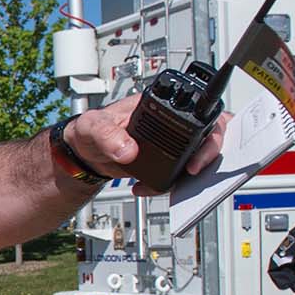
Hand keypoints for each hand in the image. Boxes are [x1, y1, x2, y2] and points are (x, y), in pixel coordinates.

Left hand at [66, 98, 232, 194]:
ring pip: (198, 158)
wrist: (84, 152)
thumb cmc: (90, 130)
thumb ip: (107, 134)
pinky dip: (168, 185)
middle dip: (208, 157)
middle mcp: (171, 122)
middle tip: (192, 172)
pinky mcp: (166, 162)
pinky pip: (179, 175)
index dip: (208, 134)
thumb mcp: (93, 126)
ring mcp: (172, 143)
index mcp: (160, 106)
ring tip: (164, 185)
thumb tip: (128, 150)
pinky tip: (145, 188)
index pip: (198, 112)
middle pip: (210, 135)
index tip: (195, 159)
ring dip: (188, 176)